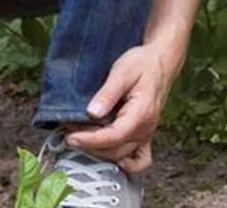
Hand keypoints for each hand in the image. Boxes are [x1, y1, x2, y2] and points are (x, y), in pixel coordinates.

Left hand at [65, 44, 175, 174]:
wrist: (159, 62)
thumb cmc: (141, 64)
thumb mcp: (122, 71)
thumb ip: (108, 93)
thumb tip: (91, 113)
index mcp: (141, 113)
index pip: (114, 136)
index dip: (90, 140)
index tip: (70, 137)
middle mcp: (145, 128)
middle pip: (116, 150)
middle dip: (89, 146)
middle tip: (67, 134)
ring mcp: (146, 134)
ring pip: (122, 156)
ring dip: (99, 152)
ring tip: (79, 139)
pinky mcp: (144, 135)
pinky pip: (139, 160)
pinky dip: (125, 164)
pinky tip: (106, 154)